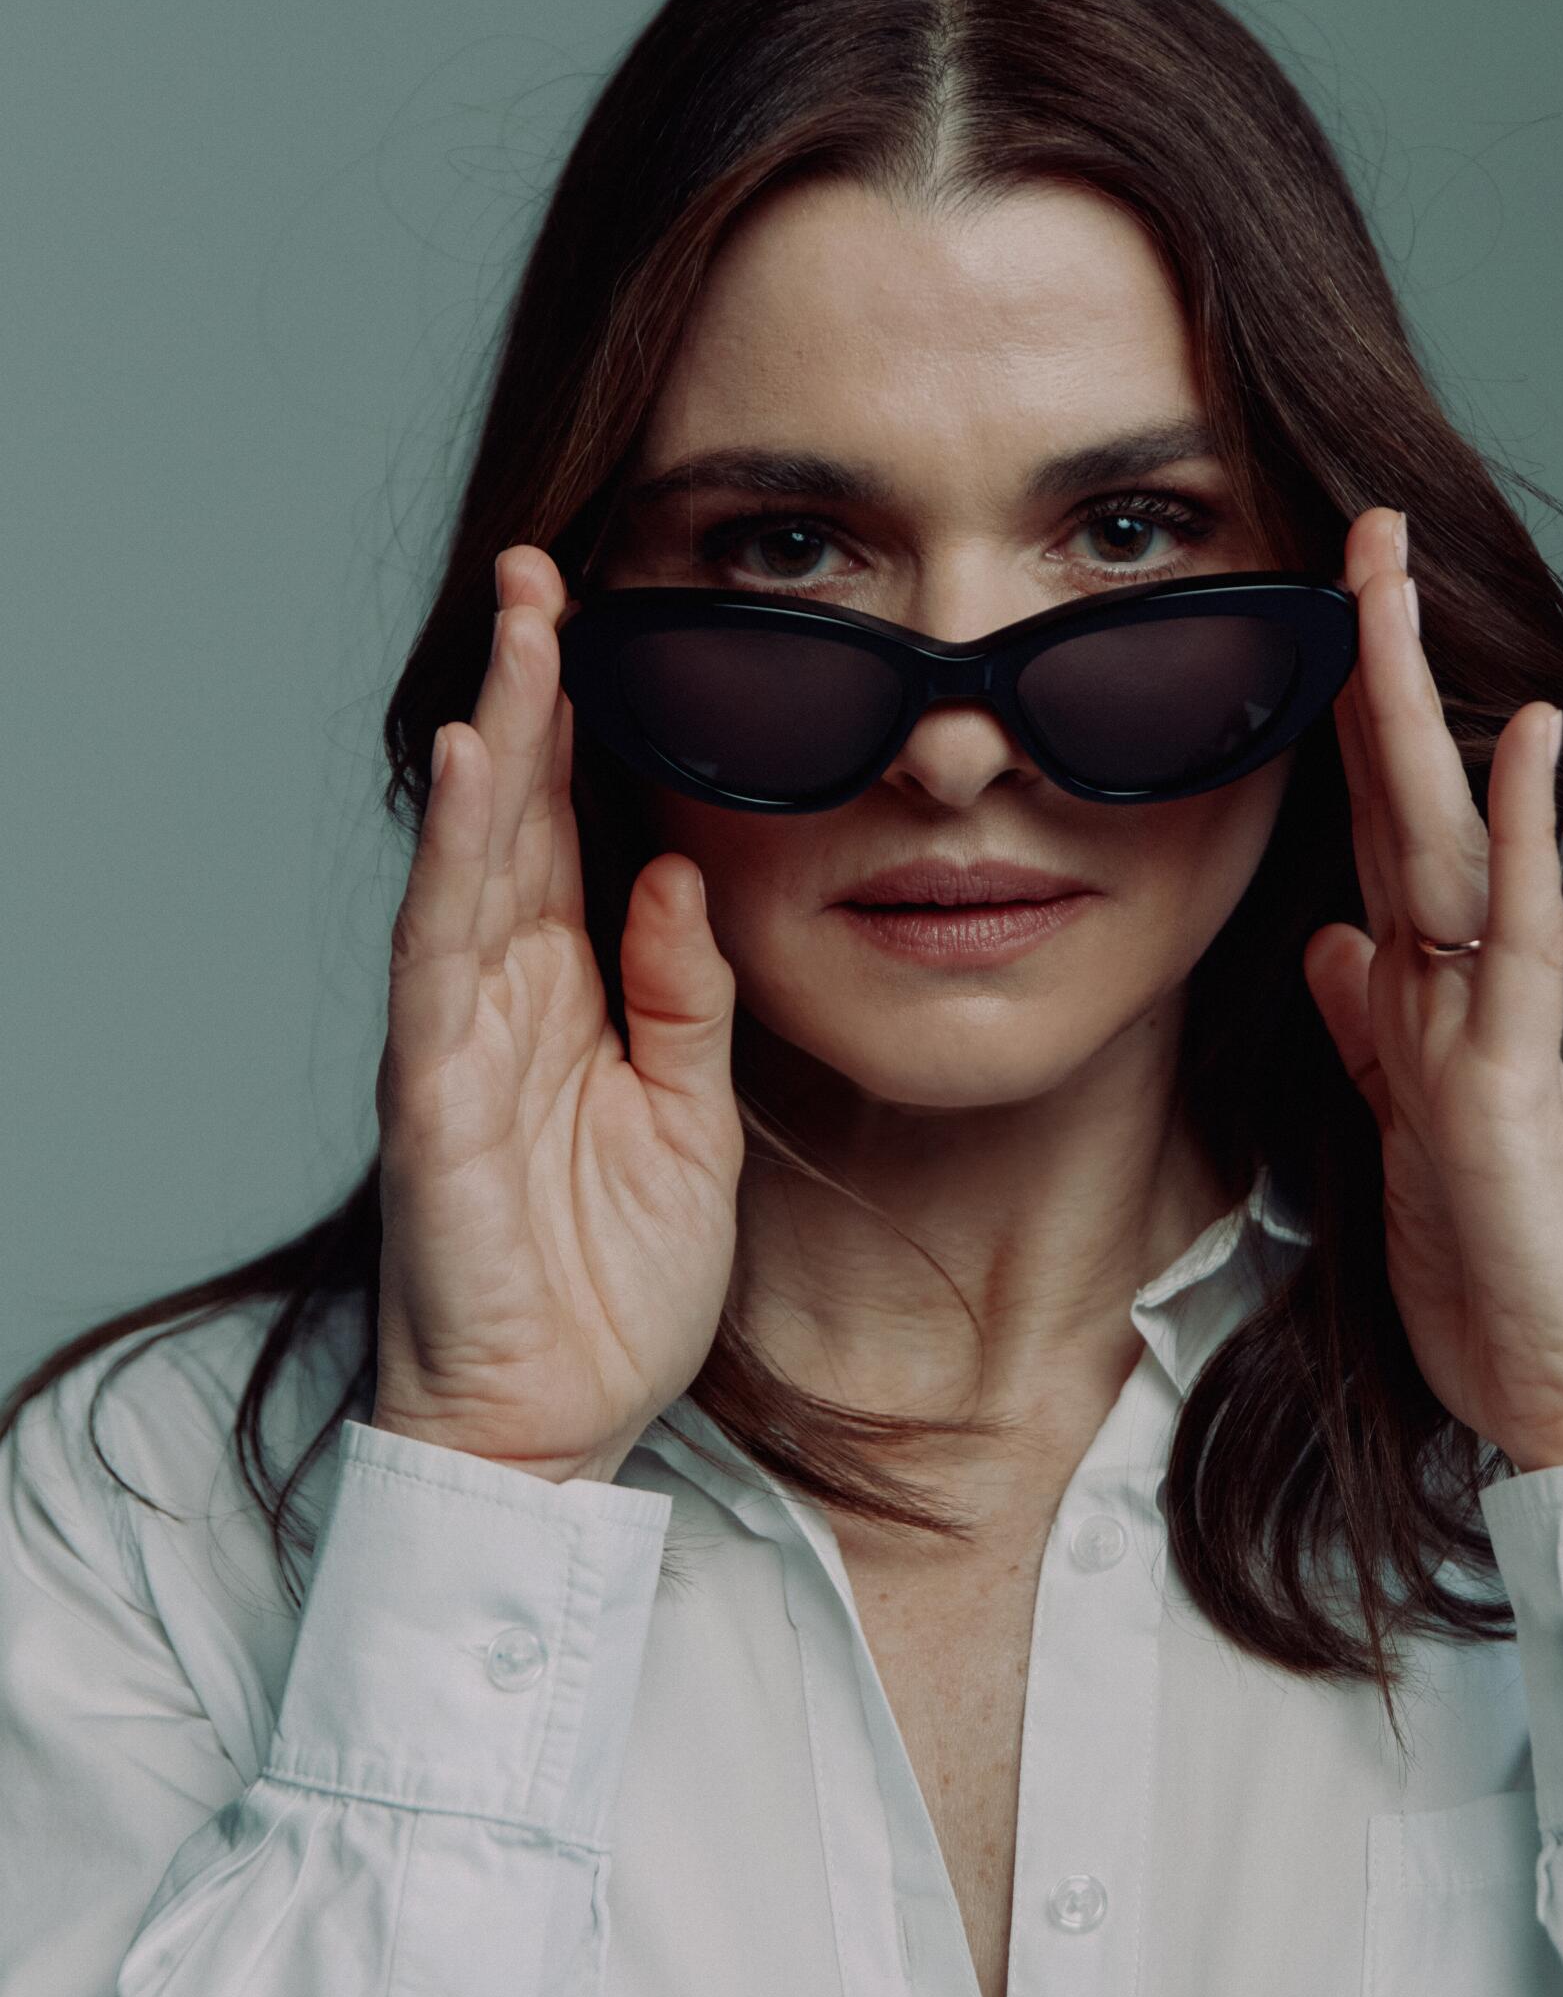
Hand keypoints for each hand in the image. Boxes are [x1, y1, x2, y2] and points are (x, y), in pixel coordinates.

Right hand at [372, 544, 744, 1484]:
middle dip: (529, 692)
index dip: (579, 728)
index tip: (601, 619)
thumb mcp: (693, 1117)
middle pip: (512, 817)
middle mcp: (506, 996)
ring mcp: (462, 1037)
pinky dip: (451, 857)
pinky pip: (441, 955)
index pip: (568, 833)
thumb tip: (689, 867)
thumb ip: (686, 993)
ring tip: (518, 629)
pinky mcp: (436, 1094)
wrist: (556, 1425)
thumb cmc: (614, 1278)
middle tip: (544, 571)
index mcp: (571, 995)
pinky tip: (467, 769)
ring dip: (493, 738)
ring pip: (472, 858)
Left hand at [1301, 508, 1562, 1474]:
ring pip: (1450, 839)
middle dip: (1375, 666)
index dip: (1339, 722)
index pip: (1373, 831)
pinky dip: (1516, 842)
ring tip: (1397, 584)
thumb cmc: (1499, 1278)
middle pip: (1404, 800)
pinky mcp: (1513, 1094)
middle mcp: (1460, 991)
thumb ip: (1372, 1031)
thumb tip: (1331, 940)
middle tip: (1356, 532)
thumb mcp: (1401, 1136)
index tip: (1311, 616)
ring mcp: (1493, 1031)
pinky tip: (1522, 741)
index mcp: (1422, 999)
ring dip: (1421, 709)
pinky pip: (1516, 947)